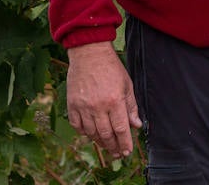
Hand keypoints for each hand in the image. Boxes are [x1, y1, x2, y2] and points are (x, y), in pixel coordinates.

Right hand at [66, 41, 141, 158]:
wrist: (89, 54)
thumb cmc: (111, 68)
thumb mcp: (127, 85)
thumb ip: (131, 107)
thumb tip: (136, 125)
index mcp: (114, 100)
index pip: (121, 129)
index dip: (125, 143)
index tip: (128, 151)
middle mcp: (98, 106)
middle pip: (106, 134)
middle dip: (113, 147)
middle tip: (118, 154)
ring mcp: (83, 106)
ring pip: (91, 133)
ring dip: (100, 142)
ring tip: (107, 146)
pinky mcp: (72, 104)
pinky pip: (77, 126)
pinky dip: (84, 133)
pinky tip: (91, 134)